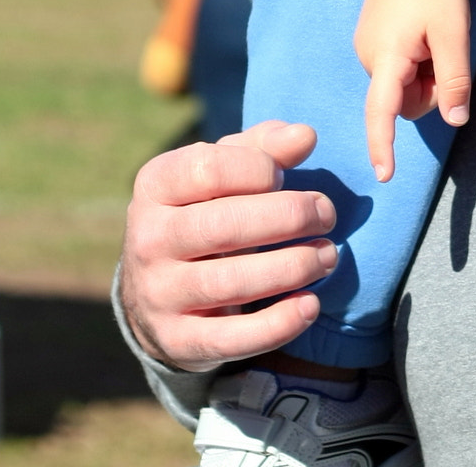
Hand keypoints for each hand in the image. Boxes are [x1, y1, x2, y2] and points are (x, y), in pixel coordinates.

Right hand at [119, 121, 337, 371]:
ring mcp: (157, 294)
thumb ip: (266, 146)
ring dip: (292, 268)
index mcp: (156, 184)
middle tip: (326, 215)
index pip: (210, 169)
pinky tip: (310, 305)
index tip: (284, 177)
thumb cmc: (208, 208)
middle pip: (224, 226)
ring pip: (230, 283)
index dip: (259, 169)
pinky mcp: (176, 340)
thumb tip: (306, 135)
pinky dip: (277, 324)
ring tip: (328, 256)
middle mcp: (147, 239)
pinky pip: (230, 339)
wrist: (158, 288)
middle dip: (289, 217)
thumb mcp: (226, 169)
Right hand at [356, 0, 471, 179]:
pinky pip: (394, 66)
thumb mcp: (454, 34)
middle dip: (426, 91)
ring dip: (421, 74)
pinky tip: (423, 30)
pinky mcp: (371, 35)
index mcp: (386, 58)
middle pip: (400, 101)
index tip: (385, 176)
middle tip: (446, 55)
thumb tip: (455, 121)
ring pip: (399, 84)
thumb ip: (454, 81)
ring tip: (434, 37)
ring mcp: (366, 44)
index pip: (382, 114)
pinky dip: (413, 60)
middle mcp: (368, 56)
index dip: (384, 146)